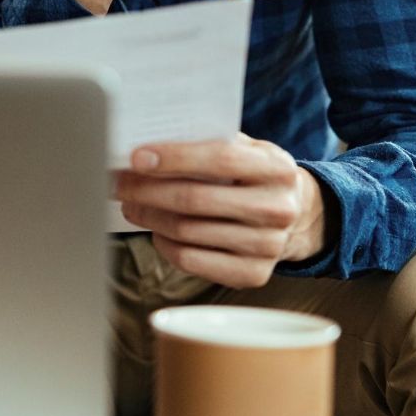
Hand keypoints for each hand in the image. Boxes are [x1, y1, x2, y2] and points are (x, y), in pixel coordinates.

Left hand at [114, 134, 326, 288]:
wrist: (297, 214)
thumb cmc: (254, 174)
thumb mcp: (246, 148)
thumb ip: (208, 142)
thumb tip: (147, 145)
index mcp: (277, 168)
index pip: (220, 159)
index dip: (174, 158)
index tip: (136, 157)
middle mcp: (278, 209)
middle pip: (195, 200)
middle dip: (146, 190)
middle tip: (119, 183)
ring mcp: (268, 246)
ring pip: (187, 231)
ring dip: (149, 216)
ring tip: (130, 203)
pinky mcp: (253, 274)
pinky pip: (192, 260)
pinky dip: (164, 243)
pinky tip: (155, 229)